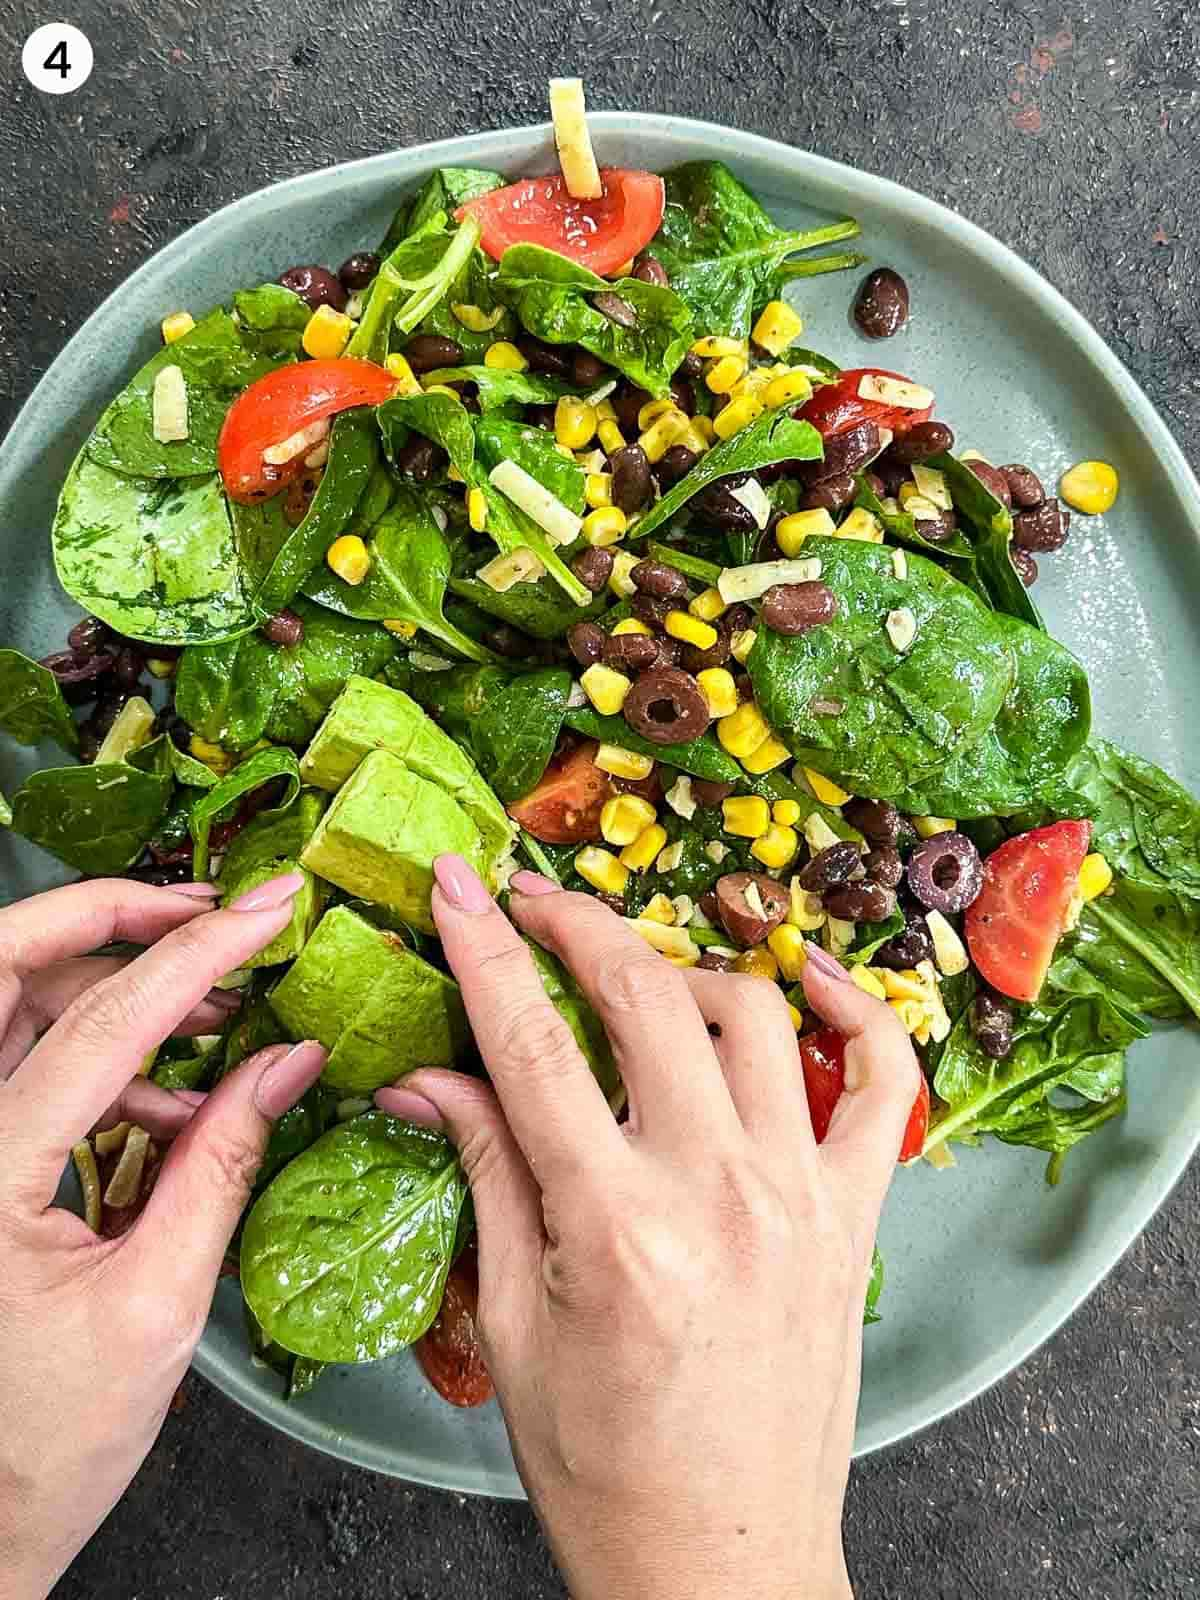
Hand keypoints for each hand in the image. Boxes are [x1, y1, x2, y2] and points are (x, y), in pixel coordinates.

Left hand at [0, 875, 326, 1599]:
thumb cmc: (47, 1438)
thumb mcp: (157, 1302)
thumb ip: (223, 1164)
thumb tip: (289, 1061)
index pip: (100, 1025)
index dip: (197, 956)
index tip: (270, 912)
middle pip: (2, 966)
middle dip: (108, 916)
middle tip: (208, 908)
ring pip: (13, 1003)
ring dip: (113, 981)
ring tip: (220, 1008)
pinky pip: (29, 1065)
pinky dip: (104, 1053)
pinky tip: (180, 1099)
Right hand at [378, 856, 920, 1599]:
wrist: (722, 1563)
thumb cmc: (603, 1467)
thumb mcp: (510, 1325)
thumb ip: (486, 1176)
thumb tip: (430, 1076)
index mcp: (616, 1226)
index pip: (533, 1043)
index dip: (487, 948)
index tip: (460, 886)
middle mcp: (717, 1191)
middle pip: (644, 996)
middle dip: (577, 924)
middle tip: (531, 901)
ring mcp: (799, 1195)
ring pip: (752, 1012)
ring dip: (682, 968)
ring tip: (634, 975)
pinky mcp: (853, 1215)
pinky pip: (880, 1081)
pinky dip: (857, 1011)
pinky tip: (812, 979)